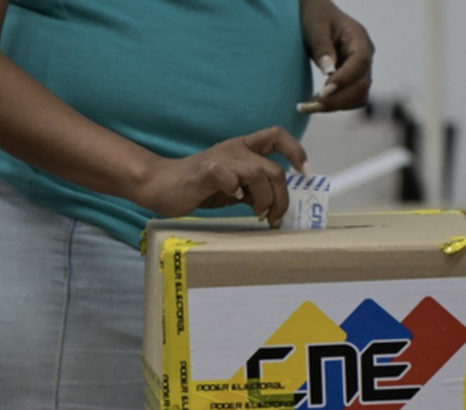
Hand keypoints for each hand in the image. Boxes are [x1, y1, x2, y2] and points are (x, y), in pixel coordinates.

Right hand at [137, 127, 307, 227]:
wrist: (161, 185)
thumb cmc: (197, 188)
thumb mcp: (233, 188)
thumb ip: (254, 190)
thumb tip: (276, 206)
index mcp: (243, 148)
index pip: (277, 136)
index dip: (296, 151)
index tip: (304, 173)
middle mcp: (235, 149)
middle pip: (274, 169)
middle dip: (282, 197)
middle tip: (274, 217)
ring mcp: (222, 158)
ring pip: (260, 175)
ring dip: (264, 200)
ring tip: (257, 214)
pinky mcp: (208, 171)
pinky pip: (232, 180)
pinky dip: (237, 193)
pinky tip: (231, 200)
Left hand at [298, 0, 374, 113]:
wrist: (317, 16)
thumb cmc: (316, 16)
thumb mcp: (315, 26)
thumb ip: (322, 47)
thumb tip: (329, 72)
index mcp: (359, 38)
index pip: (360, 62)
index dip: (344, 79)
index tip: (324, 92)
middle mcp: (365, 55)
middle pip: (361, 85)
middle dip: (337, 99)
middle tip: (309, 106)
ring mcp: (361, 70)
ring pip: (359, 96)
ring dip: (335, 106)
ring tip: (308, 106)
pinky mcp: (353, 80)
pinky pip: (351, 99)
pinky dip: (335, 105)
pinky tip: (315, 103)